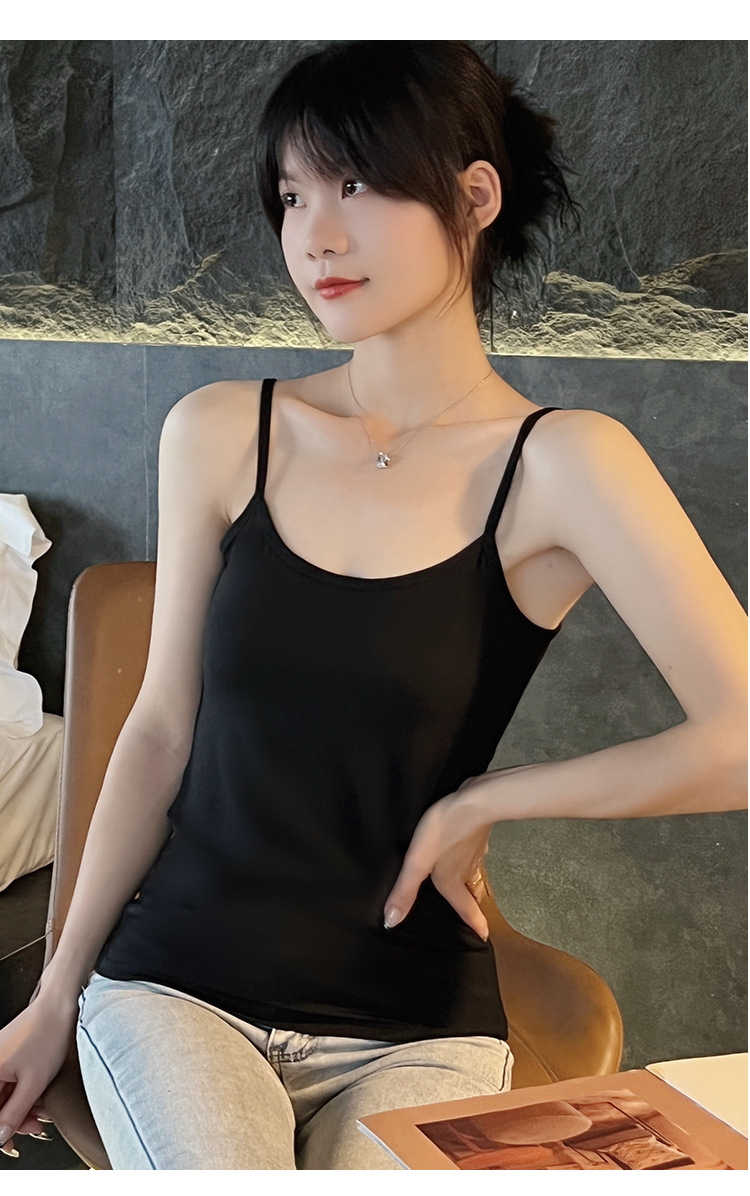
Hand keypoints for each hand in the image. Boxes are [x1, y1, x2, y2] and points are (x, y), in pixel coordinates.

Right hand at [0, 992, 76, 1157]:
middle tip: (33, 1127)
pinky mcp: (11, 1056)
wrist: (60, 1006)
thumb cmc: (48, 1034)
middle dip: (15, 1119)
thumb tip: (0, 1136)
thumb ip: (14, 1114)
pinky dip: (25, 1094)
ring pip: (5, 1096)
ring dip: (22, 1108)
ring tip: (42, 1113)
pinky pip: (12, 1083)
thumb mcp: (33, 1083)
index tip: (9, 1142)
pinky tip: (40, 1098)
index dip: (0, 1130)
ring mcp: (1, 1060)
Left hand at [383, 779, 492, 939]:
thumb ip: (405, 891)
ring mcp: (475, 852)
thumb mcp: (418, 862)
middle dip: (473, 904)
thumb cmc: (446, 829)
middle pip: (473, 893)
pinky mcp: (476, 834)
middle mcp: (467, 870)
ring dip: (473, 881)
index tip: (483, 937)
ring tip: (468, 885)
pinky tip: (465, 848)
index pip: (467, 910)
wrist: (475, 801)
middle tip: (474, 912)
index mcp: (453, 881)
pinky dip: (471, 856)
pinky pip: (475, 851)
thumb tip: (391, 921)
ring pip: (475, 873)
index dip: (475, 925)